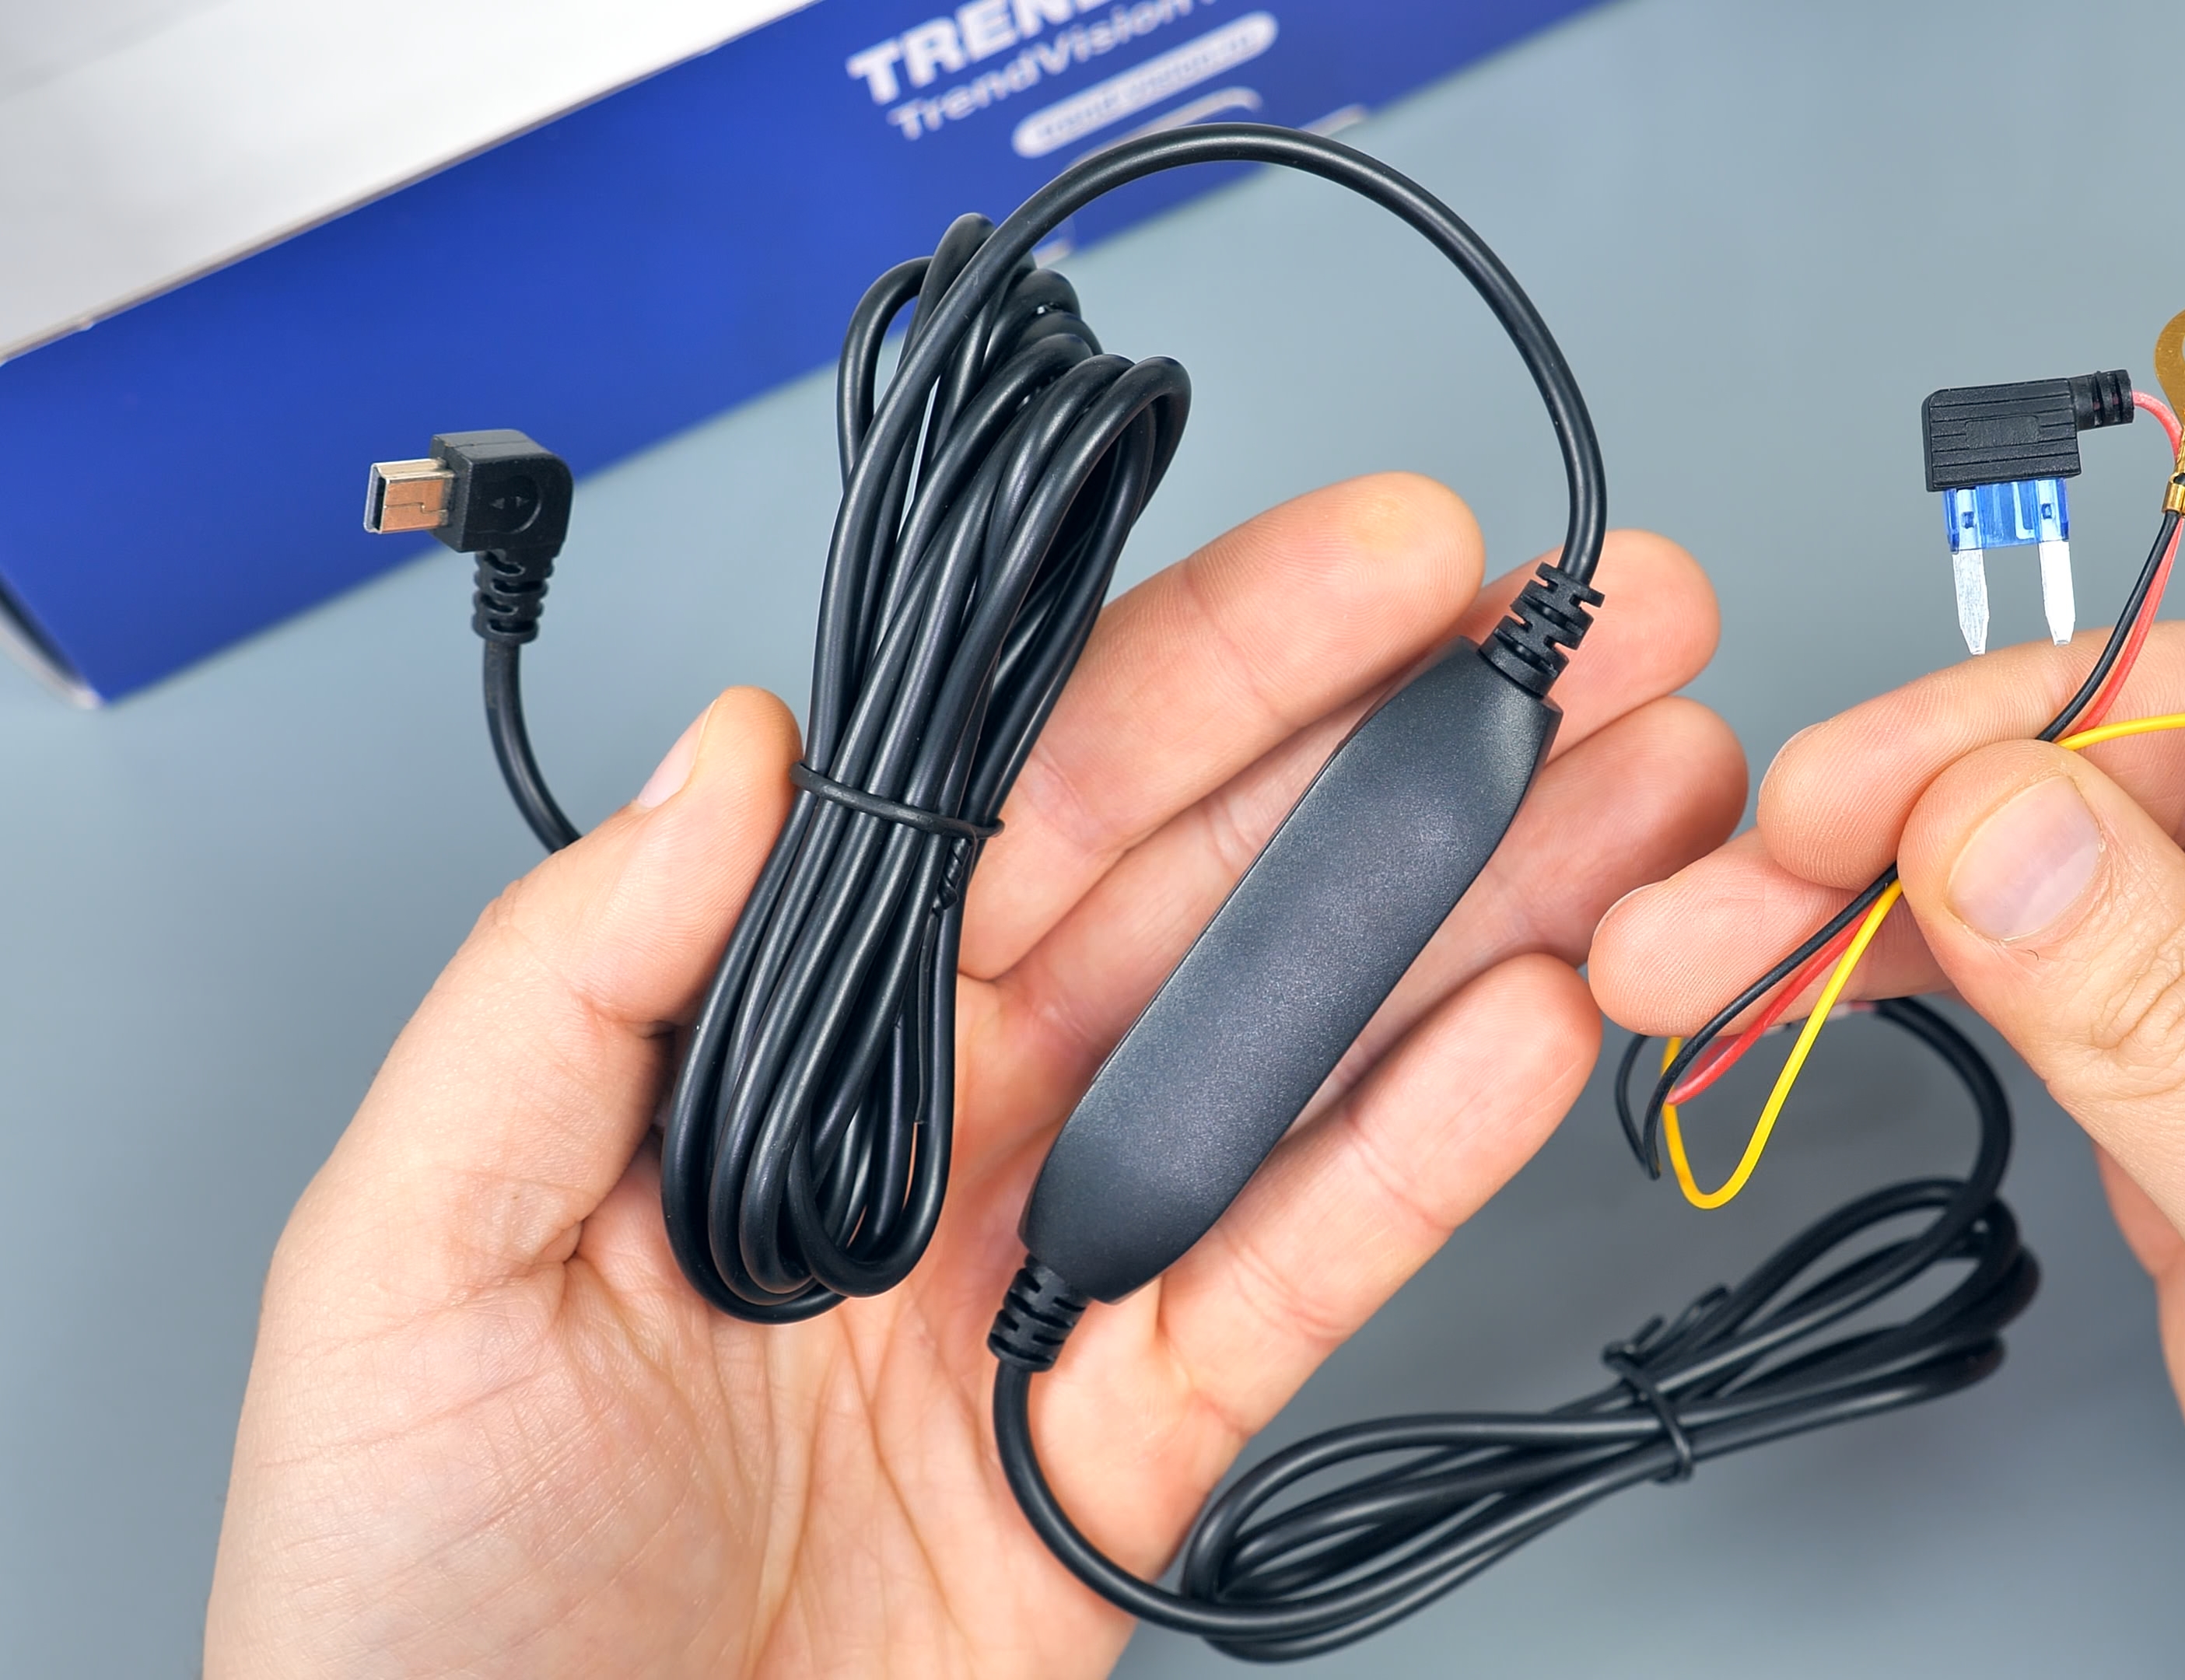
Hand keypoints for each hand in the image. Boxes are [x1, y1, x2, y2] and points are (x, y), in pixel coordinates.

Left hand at [205, 477, 1743, 1676]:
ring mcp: (1056, 1272)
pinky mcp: (1136, 1441)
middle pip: (1217, 886)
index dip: (1219, 661)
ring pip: (1303, 1052)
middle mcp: (945, 1126)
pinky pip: (1303, 1274)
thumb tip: (732, 746)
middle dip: (1419, 741)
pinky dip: (1429, 1152)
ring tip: (1653, 793)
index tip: (1383, 565)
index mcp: (777, 1041)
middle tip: (1599, 629)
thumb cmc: (409, 1589)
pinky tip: (1538, 1024)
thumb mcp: (410, 1249)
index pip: (1023, 790)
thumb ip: (569, 980)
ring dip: (1486, 909)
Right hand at [1591, 621, 2184, 1677]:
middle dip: (1907, 833)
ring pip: (2067, 886)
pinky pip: (2057, 994)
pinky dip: (1925, 994)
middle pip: (2134, 787)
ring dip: (1878, 914)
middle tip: (1725, 896)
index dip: (2024, 736)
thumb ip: (2176, 1029)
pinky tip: (1809, 989)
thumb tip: (1992, 821)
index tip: (1838, 800)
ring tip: (1707, 953)